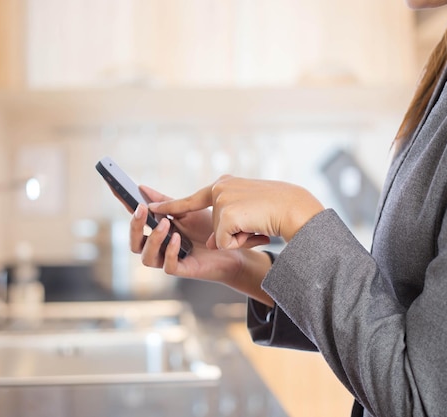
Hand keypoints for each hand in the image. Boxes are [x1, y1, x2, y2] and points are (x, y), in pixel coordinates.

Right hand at [130, 185, 274, 305]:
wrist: (233, 247)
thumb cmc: (208, 229)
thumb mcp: (187, 210)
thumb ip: (166, 202)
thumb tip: (142, 188)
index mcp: (156, 231)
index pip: (135, 217)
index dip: (122, 202)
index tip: (113, 185)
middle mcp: (157, 247)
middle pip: (133, 242)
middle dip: (134, 225)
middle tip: (141, 209)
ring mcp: (167, 259)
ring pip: (145, 256)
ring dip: (153, 239)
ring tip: (165, 223)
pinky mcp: (182, 270)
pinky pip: (167, 265)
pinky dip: (169, 251)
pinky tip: (176, 238)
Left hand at [148, 175, 324, 249]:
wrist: (297, 209)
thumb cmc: (278, 213)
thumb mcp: (248, 215)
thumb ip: (226, 223)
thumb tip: (211, 243)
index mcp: (225, 185)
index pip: (192, 198)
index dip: (170, 204)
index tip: (149, 203)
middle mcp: (220, 188)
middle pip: (209, 223)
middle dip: (226, 232)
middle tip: (248, 223)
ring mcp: (221, 200)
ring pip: (218, 236)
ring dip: (238, 238)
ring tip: (257, 226)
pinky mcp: (225, 215)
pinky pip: (225, 243)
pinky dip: (241, 242)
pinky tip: (256, 231)